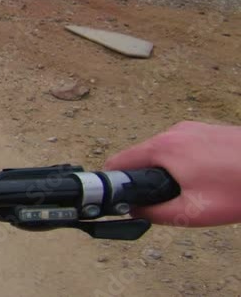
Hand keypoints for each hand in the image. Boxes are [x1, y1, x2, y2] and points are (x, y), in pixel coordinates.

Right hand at [105, 121, 240, 226]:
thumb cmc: (240, 188)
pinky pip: (184, 147)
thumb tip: (134, 211)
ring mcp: (192, 128)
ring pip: (164, 152)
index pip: (119, 161)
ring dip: (168, 172)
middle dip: (146, 179)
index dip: (113, 181)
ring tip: (195, 192)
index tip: (116, 197)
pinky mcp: (208, 130)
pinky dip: (186, 164)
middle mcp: (173, 132)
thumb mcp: (194, 212)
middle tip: (167, 201)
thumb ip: (156, 213)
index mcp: (163, 148)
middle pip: (142, 157)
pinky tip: (209, 179)